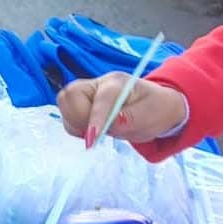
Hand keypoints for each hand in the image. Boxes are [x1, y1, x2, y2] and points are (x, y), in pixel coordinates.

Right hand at [57, 73, 188, 146]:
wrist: (156, 106)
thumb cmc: (155, 109)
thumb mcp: (149, 117)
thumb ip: (128, 121)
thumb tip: (107, 126)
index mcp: (118, 83)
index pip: (101, 98)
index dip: (95, 119)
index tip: (91, 140)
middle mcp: (99, 84)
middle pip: (70, 94)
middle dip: (78, 117)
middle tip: (96, 133)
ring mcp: (88, 92)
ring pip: (65, 103)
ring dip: (75, 122)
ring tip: (98, 131)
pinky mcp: (82, 103)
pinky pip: (68, 115)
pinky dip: (75, 126)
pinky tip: (92, 130)